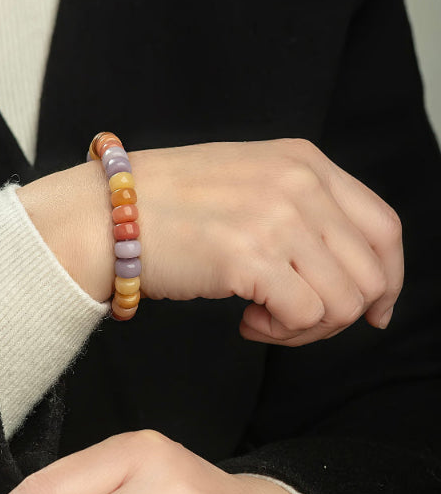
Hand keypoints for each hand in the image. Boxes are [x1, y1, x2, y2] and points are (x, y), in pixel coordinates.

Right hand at [17, 138, 402, 345]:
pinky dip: (281, 332)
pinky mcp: (252, 257)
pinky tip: (247, 321)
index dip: (388, 279)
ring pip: (343, 301)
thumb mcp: (249, 179)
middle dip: (342, 315)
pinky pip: (305, 315)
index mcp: (306, 161)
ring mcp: (278, 218)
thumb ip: (302, 207)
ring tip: (264, 319)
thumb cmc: (165, 205)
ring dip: (307, 327)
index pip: (384, 227)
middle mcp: (300, 184)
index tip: (374, 311)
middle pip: (370, 273)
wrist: (105, 214)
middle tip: (294, 322)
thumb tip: (348, 268)